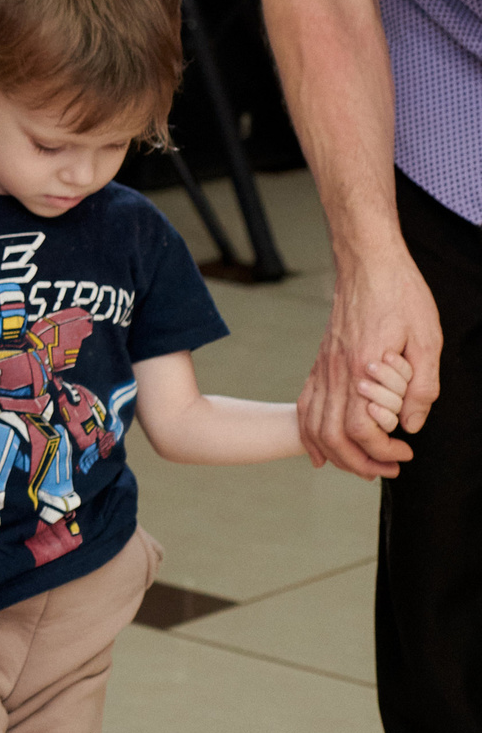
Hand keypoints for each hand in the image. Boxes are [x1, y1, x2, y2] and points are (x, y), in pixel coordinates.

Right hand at [301, 244, 437, 477]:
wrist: (367, 263)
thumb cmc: (400, 295)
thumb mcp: (427, 339)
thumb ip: (422, 387)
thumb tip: (412, 425)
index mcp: (362, 368)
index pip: (361, 428)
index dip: (384, 449)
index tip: (406, 451)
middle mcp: (335, 372)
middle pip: (331, 436)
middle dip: (358, 462)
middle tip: (386, 469)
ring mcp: (322, 367)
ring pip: (313, 425)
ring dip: (334, 454)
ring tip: (361, 465)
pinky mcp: (320, 362)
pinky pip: (305, 405)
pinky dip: (309, 434)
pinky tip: (321, 449)